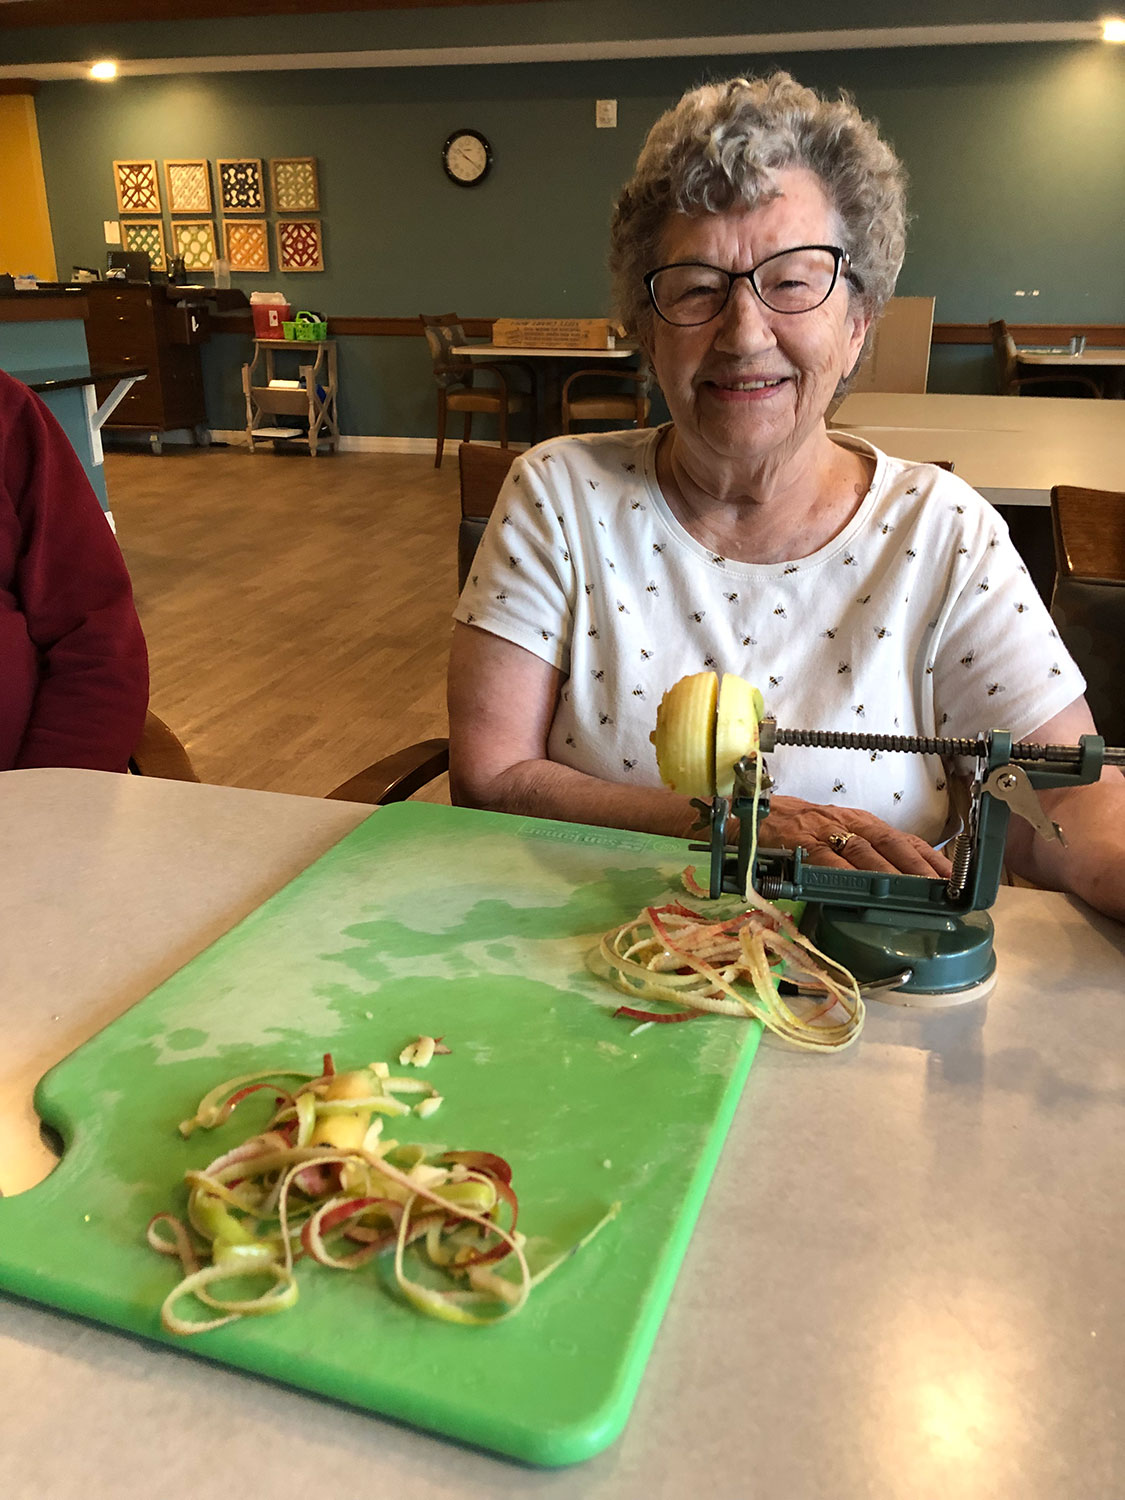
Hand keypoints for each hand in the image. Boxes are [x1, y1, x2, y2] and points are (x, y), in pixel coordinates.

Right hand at [760, 796, 951, 877]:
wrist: (747, 814)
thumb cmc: (791, 829)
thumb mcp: (833, 835)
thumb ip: (861, 854)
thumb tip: (896, 882)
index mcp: (860, 822)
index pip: (905, 838)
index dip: (932, 858)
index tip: (957, 880)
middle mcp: (848, 823)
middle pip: (892, 844)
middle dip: (920, 868)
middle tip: (944, 891)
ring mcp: (824, 831)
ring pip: (865, 852)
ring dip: (892, 875)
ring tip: (914, 894)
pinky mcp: (799, 842)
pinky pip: (825, 859)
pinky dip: (844, 874)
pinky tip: (860, 889)